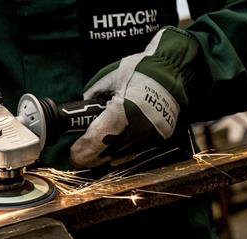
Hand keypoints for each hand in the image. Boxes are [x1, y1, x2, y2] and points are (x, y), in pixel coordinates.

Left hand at [70, 27, 199, 167]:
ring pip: (126, 153)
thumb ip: (94, 91)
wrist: (172, 70)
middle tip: (82, 160)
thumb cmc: (140, 70)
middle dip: (94, 156)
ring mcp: (151, 133)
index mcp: (122, 111)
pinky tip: (116, 155)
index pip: (97, 138)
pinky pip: (140, 149)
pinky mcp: (161, 135)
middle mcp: (137, 127)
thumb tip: (85, 102)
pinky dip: (127, 153)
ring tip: (97, 160)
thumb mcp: (111, 75)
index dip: (84, 148)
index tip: (74, 153)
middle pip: (110, 150)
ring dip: (110, 157)